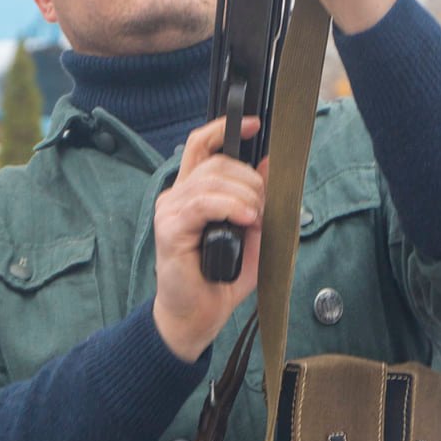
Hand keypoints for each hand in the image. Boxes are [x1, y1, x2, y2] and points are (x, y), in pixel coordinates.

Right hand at [152, 115, 265, 362]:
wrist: (197, 316)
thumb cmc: (219, 279)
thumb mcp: (252, 234)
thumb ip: (260, 201)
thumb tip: (270, 167)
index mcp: (193, 192)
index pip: (201, 146)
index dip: (224, 129)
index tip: (253, 124)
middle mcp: (177, 196)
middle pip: (216, 163)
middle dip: (249, 178)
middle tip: (263, 207)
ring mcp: (170, 211)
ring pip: (211, 180)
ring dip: (243, 195)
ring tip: (254, 219)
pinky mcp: (170, 229)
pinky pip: (202, 203)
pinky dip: (230, 207)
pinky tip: (244, 219)